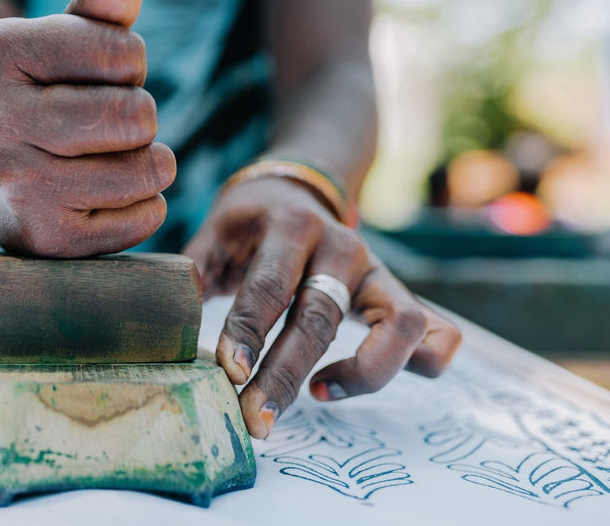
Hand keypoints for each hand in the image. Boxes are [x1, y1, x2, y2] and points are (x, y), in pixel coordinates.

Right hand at [0, 0, 175, 256]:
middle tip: (110, 124)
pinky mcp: (47, 240)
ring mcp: (18, 187)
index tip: (100, 76)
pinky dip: (141, 206)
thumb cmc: (42, 97)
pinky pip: (146, 217)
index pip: (122, 51)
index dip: (129, 63)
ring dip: (147, 163)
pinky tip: (102, 198)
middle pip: (136, 115)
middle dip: (141, 117)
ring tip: (108, 160)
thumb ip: (99, 7)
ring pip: (148, 170)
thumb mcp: (62, 43)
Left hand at [184, 175, 461, 438]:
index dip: (248, 333)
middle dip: (286, 375)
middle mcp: (343, 247)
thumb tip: (171, 324)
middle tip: (256, 419)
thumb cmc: (249, 223)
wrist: (298, 189)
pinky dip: (420, 365)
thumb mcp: (215, 233)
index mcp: (291, 227)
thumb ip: (193, 273)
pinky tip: (362, 379)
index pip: (269, 286)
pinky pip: (438, 335)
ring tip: (317, 394)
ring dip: (364, 373)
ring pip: (401, 326)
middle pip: (321, 318)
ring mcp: (380, 271)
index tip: (228, 374)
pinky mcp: (400, 294)